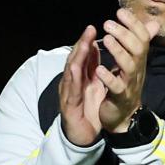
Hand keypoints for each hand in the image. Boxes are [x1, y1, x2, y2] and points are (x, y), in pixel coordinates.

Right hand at [59, 25, 106, 145]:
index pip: (83, 57)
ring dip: (76, 57)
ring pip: (71, 72)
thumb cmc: (87, 110)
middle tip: (89, 30)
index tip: (93, 28)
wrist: (81, 136)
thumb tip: (96, 47)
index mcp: (80, 77)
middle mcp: (72, 82)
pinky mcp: (68, 106)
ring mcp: (68, 93)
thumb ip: (92, 67)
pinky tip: (75, 70)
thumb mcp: (92, 85)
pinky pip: (71, 91)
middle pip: (75, 59)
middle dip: (82, 44)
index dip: (87, 42)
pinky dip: (73, 79)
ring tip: (83, 44)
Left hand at [96, 8, 160, 132]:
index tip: (120, 11)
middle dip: (124, 34)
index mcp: (139, 59)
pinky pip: (117, 87)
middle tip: (108, 23)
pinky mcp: (121, 97)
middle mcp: (137, 69)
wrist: (124, 115)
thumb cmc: (126, 84)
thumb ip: (141, 42)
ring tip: (106, 39)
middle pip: (138, 49)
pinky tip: (101, 69)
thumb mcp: (134, 61)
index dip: (133, 24)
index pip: (142, 37)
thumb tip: (154, 23)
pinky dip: (109, 77)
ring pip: (129, 65)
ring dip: (118, 51)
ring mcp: (130, 83)